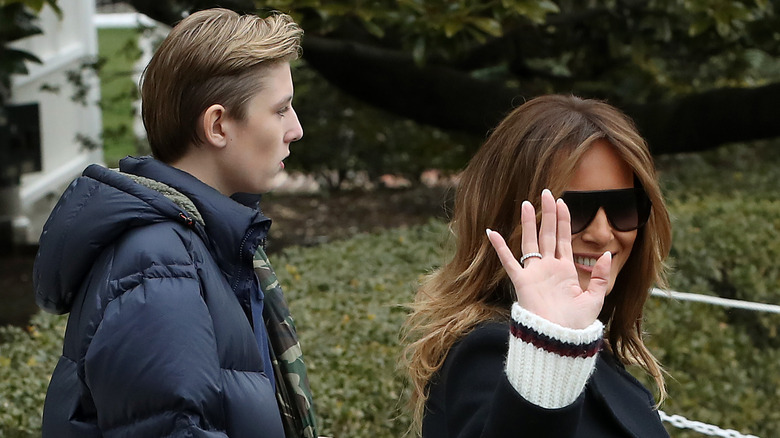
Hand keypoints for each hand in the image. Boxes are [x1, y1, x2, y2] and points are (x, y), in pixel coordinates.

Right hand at [486, 189, 609, 328]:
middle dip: (548, 214)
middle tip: (546, 193)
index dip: (563, 220)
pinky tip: (492, 232)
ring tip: (527, 204)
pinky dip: (500, 248)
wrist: (560, 339)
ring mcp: (534, 273)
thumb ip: (600, 276)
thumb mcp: (595, 299)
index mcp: (565, 270)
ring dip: (529, 223)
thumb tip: (606, 254)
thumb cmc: (576, 324)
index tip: (562, 202)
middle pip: (547, 234)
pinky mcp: (522, 282)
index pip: (563, 239)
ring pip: (530, 242)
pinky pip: (509, 262)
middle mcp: (548, 268)